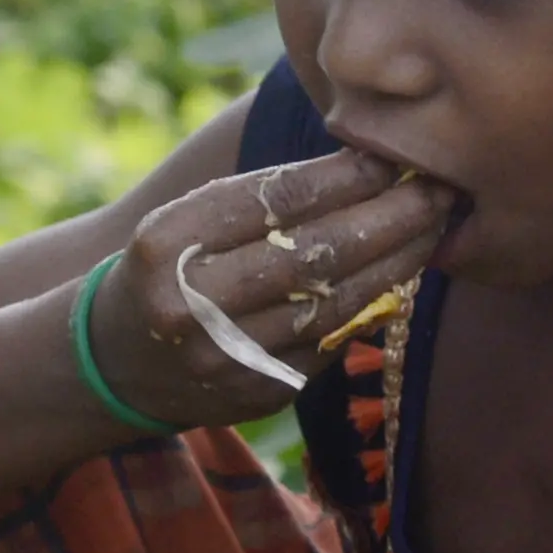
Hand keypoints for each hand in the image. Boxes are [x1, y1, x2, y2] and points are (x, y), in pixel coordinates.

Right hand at [88, 149, 460, 431]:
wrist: (114, 364)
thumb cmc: (166, 269)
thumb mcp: (185, 221)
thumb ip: (261, 197)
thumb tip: (367, 165)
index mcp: (166, 244)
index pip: (274, 202)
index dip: (344, 178)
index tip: (392, 157)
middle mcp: (190, 306)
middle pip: (312, 255)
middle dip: (387, 218)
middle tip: (439, 190)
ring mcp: (223, 359)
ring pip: (332, 304)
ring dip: (395, 263)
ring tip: (433, 228)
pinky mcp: (255, 394)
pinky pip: (330, 342)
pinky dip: (372, 304)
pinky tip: (400, 274)